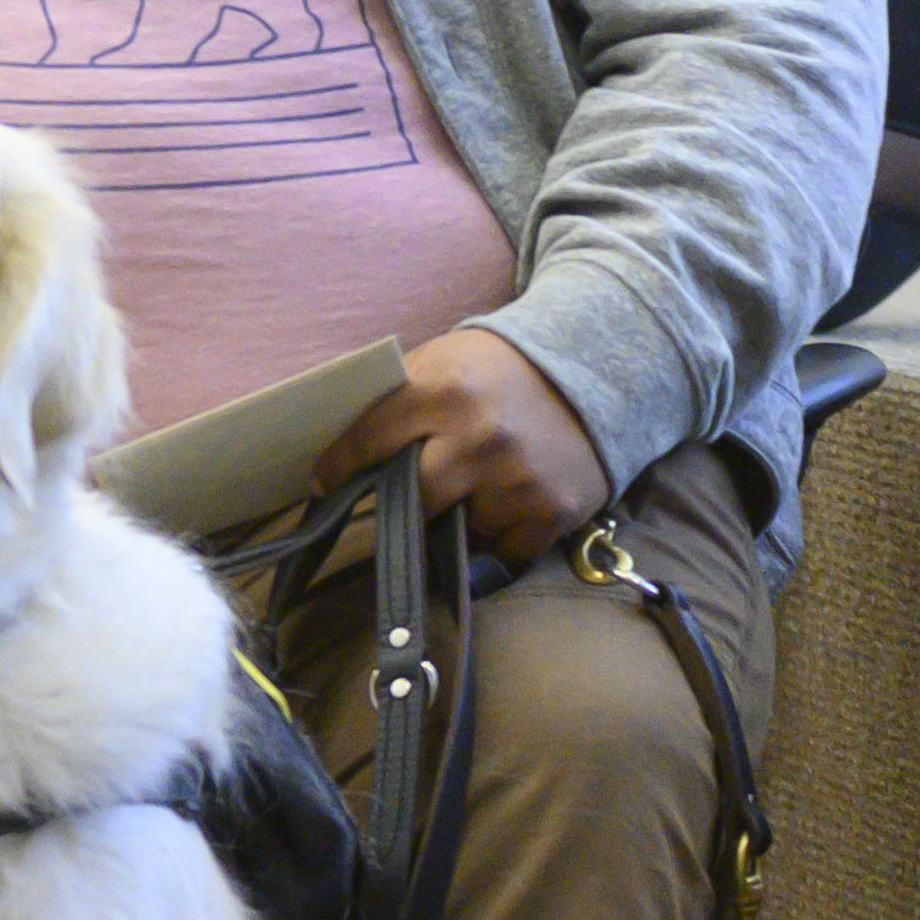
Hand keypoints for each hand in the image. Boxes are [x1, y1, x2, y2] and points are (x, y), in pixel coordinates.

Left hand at [311, 328, 611, 559]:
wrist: (594, 367)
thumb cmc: (498, 370)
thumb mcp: (442, 362)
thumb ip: (396, 404)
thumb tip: (337, 459)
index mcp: (442, 390)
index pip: (369, 442)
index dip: (340, 467)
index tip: (324, 484)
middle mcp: (479, 437)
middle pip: (412, 499)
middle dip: (402, 503)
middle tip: (398, 502)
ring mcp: (517, 479)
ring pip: (456, 531)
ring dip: (455, 522)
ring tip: (468, 496)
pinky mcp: (552, 512)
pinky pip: (501, 558)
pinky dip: (493, 546)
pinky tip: (497, 519)